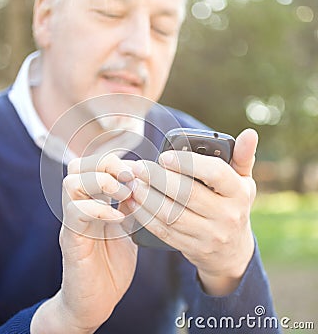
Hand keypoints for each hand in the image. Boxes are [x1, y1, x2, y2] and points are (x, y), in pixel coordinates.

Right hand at [31, 154, 137, 333]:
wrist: (94, 302)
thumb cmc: (111, 267)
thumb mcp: (128, 231)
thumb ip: (131, 209)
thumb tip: (139, 187)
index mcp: (93, 203)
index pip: (93, 165)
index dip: (116, 161)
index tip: (137, 172)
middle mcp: (79, 207)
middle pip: (77, 166)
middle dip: (105, 164)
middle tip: (128, 177)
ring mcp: (73, 222)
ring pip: (71, 183)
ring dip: (101, 182)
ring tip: (122, 195)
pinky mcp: (71, 239)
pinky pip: (76, 212)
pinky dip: (99, 209)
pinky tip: (118, 219)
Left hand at [126, 129, 257, 295]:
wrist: (232, 251)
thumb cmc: (233, 205)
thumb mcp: (243, 182)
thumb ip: (242, 157)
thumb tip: (250, 133)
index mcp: (239, 193)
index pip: (215, 173)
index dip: (188, 164)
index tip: (165, 157)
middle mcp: (227, 215)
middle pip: (187, 194)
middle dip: (158, 179)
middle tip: (139, 168)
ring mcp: (210, 235)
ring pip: (172, 214)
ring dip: (147, 198)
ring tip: (133, 183)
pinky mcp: (192, 248)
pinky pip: (164, 231)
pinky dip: (145, 216)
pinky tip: (134, 203)